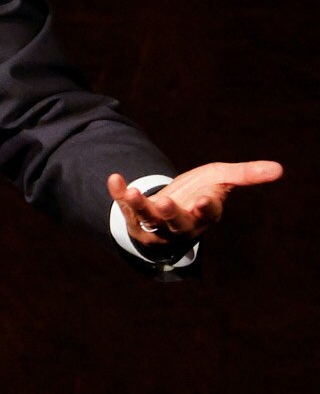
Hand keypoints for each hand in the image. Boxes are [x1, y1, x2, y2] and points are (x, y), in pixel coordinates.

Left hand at [108, 160, 283, 256]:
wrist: (171, 205)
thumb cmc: (201, 191)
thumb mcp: (222, 179)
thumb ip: (246, 175)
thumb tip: (279, 169)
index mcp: (204, 214)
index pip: (207, 214)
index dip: (204, 209)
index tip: (202, 202)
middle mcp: (180, 223)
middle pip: (176, 222)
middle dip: (171, 213)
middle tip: (165, 203)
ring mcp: (156, 224)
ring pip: (148, 219)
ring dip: (140, 206)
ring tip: (132, 191)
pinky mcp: (135, 218)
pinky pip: (125, 207)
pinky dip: (119, 194)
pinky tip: (114, 178)